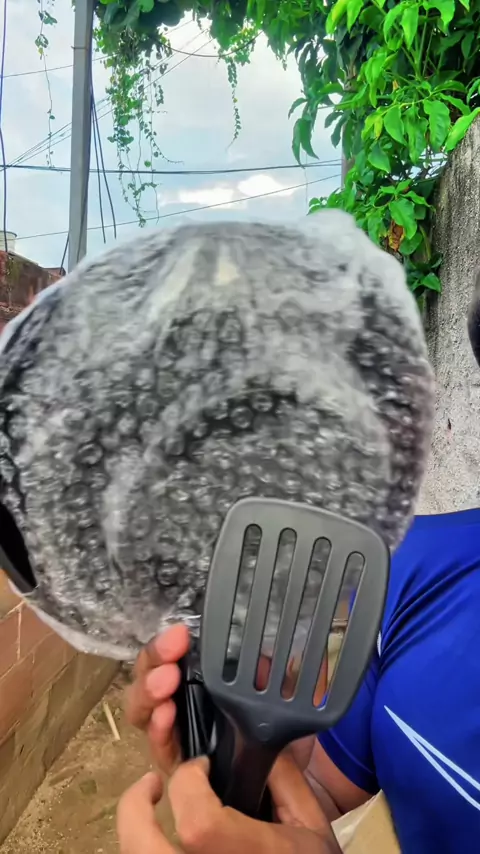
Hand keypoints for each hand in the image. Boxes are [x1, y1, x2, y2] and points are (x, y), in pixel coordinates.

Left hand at [117, 756, 340, 853]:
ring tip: (149, 804)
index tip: (201, 764)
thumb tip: (252, 737)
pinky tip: (161, 835)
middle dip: (134, 809)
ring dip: (133, 830)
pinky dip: (146, 845)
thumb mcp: (312, 822)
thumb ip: (284, 778)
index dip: (188, 784)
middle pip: (145, 850)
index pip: (198, 825)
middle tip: (152, 782)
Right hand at [124, 626, 325, 774]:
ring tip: (165, 682)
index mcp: (201, 679)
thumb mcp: (283, 693)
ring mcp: (177, 735)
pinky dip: (159, 730)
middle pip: (149, 677)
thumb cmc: (283, 733)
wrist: (291, 784)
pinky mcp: (179, 767)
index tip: (179, 634)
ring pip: (145, 710)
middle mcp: (182, 704)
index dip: (167, 644)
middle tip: (171, 651)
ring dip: (150, 691)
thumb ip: (274, 670)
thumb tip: (262, 652)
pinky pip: (161, 748)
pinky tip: (165, 715)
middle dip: (154, 660)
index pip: (168, 656)